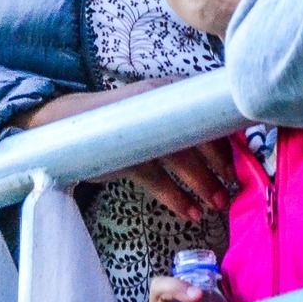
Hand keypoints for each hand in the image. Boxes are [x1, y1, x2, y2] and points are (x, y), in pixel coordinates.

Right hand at [14, 81, 237, 222]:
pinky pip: (155, 178)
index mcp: (165, 90)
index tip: (238, 163)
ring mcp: (134, 128)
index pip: (205, 114)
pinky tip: (189, 211)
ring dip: (202, 183)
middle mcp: (153, 104)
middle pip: (195, 135)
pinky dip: (176, 197)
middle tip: (231, 187)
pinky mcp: (120, 153)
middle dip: (218, 165)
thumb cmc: (119, 122)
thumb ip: (180, 123)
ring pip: (178, 157)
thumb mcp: (150, 114)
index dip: (225, 140)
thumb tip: (225, 146)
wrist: (64, 123)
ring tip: (216, 204)